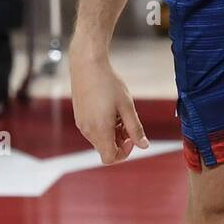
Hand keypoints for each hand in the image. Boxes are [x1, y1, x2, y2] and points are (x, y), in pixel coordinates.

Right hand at [70, 47, 148, 164]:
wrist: (87, 65)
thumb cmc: (108, 83)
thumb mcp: (127, 106)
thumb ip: (135, 128)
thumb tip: (144, 146)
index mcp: (99, 130)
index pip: (109, 158)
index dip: (124, 153)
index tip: (132, 137)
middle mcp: (87, 131)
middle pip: (105, 149)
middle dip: (120, 141)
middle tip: (129, 122)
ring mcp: (81, 124)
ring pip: (100, 140)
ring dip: (113, 133)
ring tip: (120, 112)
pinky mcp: (79, 117)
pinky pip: (93, 130)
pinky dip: (104, 126)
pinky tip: (111, 109)